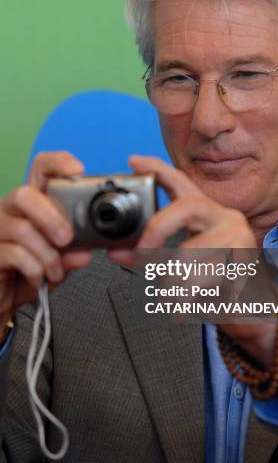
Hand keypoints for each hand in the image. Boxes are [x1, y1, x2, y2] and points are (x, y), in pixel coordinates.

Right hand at [0, 152, 91, 333]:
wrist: (4, 299)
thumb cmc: (27, 274)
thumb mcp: (57, 263)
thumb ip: (71, 255)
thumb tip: (84, 252)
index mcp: (31, 204)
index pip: (40, 170)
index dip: (58, 163)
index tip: (77, 171)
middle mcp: (9, 210)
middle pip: (25, 194)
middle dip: (51, 217)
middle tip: (66, 239)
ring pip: (22, 228)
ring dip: (47, 254)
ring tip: (55, 271)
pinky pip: (15, 254)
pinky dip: (35, 269)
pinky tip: (39, 277)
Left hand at [108, 155, 276, 366]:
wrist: (255, 311)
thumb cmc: (215, 284)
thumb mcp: (180, 264)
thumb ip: (151, 255)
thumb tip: (116, 251)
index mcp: (208, 214)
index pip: (182, 183)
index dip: (157, 169)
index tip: (134, 160)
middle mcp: (227, 219)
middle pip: (184, 207)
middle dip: (156, 231)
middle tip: (143, 258)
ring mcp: (240, 239)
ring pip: (189, 253)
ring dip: (174, 284)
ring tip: (175, 299)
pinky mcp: (246, 264)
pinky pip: (203, 280)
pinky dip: (190, 301)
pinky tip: (193, 307)